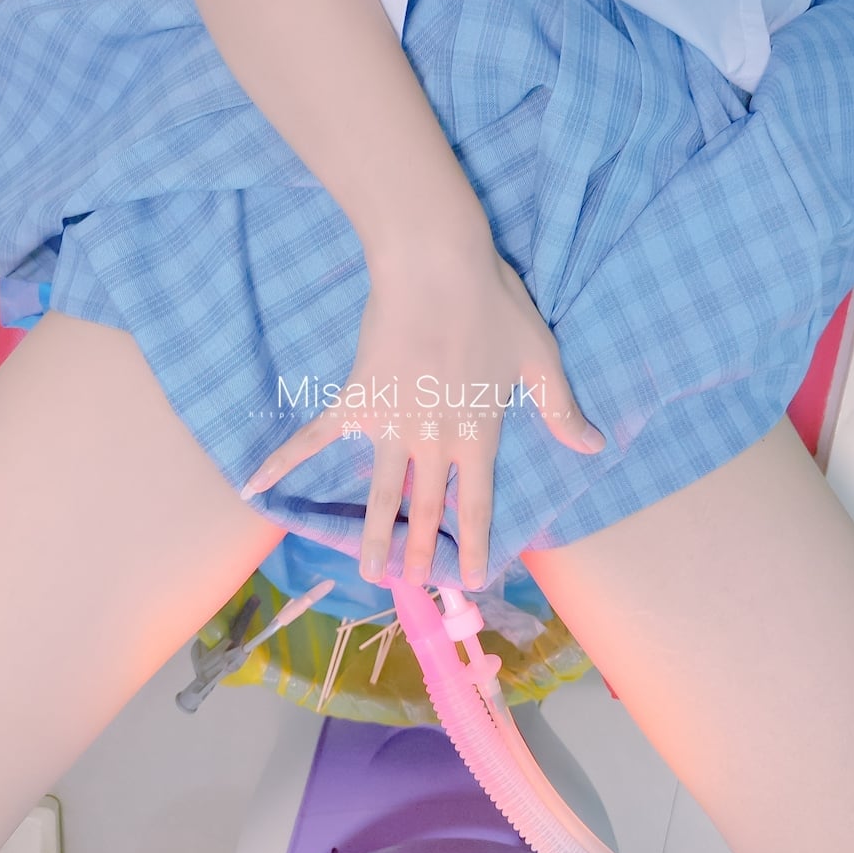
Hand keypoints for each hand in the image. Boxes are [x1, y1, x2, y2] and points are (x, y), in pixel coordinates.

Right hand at [241, 245, 604, 588]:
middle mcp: (433, 442)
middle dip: (419, 552)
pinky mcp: (356, 399)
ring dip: (373, 535)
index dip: (472, 545)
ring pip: (380, 493)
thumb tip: (596, 447)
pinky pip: (315, 437)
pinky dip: (285, 460)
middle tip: (410, 586)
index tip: (470, 578)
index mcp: (477, 435)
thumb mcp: (540, 360)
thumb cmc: (495, 307)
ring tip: (368, 571)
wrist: (437, 267)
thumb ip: (561, 411)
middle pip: (425, 508)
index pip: (475, 505)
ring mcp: (390, 425)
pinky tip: (257, 483)